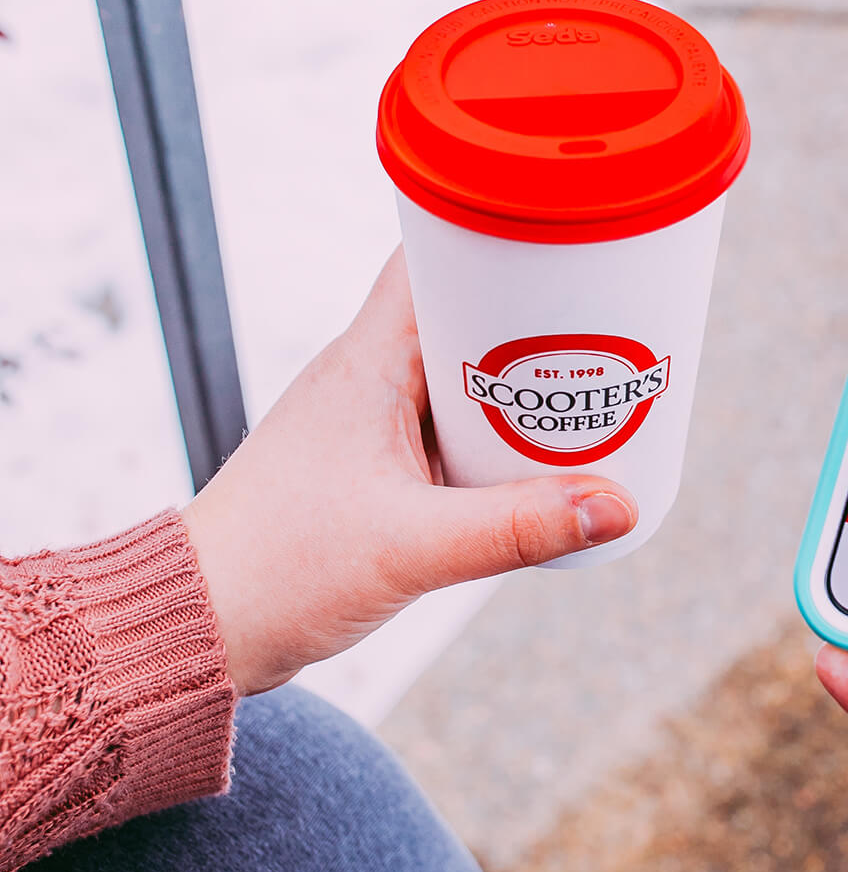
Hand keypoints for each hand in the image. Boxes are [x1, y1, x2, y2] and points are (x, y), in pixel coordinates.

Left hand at [183, 249, 637, 694]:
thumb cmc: (281, 570)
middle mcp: (367, 376)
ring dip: (523, 386)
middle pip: (465, 316)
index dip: (500, 245)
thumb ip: (518, 528)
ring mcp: (370, 421)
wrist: (204, 626)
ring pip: (465, 378)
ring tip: (594, 396)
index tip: (568, 254)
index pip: (433, 261)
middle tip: (609, 335)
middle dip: (537, 324)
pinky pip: (454, 429)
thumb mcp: (414, 548)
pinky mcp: (376, 467)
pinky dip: (499, 435)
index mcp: (366, 362)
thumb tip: (619, 505)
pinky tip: (542, 461)